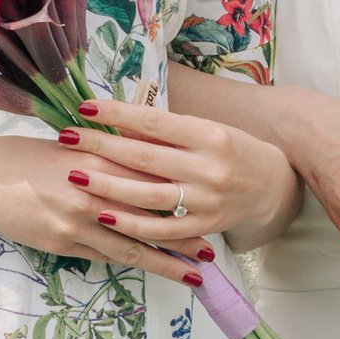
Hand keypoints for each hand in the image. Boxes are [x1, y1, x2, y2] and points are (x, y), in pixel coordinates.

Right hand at [0, 131, 198, 287]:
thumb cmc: (28, 156)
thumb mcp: (72, 147)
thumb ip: (108, 157)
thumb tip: (148, 164)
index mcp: (99, 160)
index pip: (153, 179)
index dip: (184, 195)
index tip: (212, 205)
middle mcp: (93, 191)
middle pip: (151, 217)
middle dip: (184, 236)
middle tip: (213, 252)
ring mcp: (78, 220)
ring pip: (133, 245)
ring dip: (166, 262)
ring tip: (194, 275)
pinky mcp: (63, 242)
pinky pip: (105, 255)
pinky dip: (132, 263)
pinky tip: (151, 271)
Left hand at [63, 93, 301, 256]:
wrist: (272, 187)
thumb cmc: (232, 151)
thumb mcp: (206, 131)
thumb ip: (166, 132)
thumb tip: (118, 124)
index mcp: (210, 136)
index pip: (155, 122)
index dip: (118, 115)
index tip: (86, 108)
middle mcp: (209, 169)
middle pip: (145, 158)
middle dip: (101, 146)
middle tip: (67, 137)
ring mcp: (206, 202)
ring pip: (148, 196)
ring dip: (107, 186)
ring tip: (75, 173)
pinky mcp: (203, 227)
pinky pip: (160, 230)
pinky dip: (130, 224)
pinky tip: (103, 214)